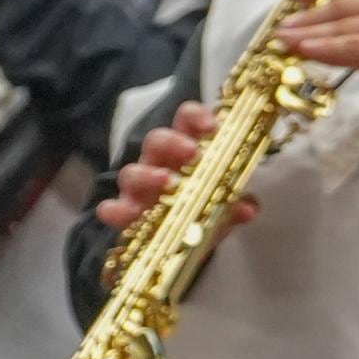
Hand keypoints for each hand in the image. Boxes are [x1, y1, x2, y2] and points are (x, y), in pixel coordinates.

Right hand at [92, 102, 253, 235]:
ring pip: (131, 170)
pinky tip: (129, 216)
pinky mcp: (125, 211)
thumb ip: (235, 205)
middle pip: (156, 140)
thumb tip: (247, 209)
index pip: (186, 119)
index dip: (196, 117)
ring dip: (147, 174)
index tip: (212, 127)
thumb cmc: (204, 210)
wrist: (185, 241)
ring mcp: (139, 186)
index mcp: (186, 150)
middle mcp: (159, 162)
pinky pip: (111, 207)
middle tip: (192, 153)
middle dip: (171, 142)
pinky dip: (116, 210)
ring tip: (167, 183)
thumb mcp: (224, 207)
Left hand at [271, 0, 358, 103]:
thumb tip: (308, 37)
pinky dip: (324, 48)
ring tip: (284, 42)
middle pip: (339, 6)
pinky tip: (305, 50)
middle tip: (282, 29)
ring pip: (340, 26)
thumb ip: (350, 32)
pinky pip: (348, 45)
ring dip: (308, 35)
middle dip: (306, 19)